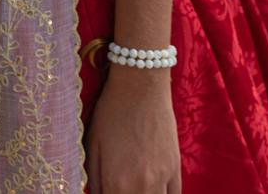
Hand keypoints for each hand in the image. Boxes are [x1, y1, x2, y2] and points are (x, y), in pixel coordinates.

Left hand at [87, 67, 180, 193]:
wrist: (141, 85)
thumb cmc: (111, 111)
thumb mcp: (92, 145)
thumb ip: (93, 179)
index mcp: (116, 182)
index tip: (105, 190)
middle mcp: (141, 186)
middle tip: (117, 186)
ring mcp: (161, 179)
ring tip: (132, 187)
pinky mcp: (175, 169)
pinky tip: (152, 190)